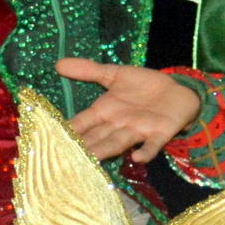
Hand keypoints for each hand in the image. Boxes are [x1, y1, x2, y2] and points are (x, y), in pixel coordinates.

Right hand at [58, 58, 202, 162]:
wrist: (177, 89)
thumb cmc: (144, 86)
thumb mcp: (115, 74)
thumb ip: (89, 71)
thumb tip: (58, 64)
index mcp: (104, 112)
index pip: (80, 124)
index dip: (66, 131)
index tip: (47, 140)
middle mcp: (117, 125)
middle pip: (95, 138)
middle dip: (82, 149)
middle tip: (63, 161)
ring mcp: (138, 130)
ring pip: (117, 143)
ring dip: (106, 151)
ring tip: (92, 160)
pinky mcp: (160, 133)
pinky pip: (152, 144)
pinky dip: (146, 151)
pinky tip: (137, 157)